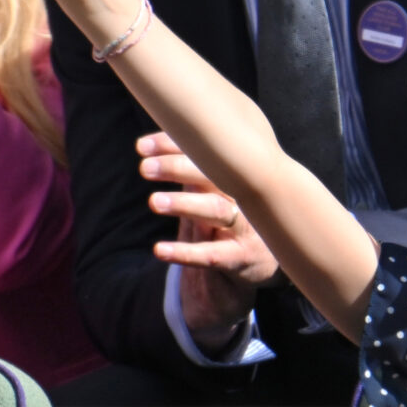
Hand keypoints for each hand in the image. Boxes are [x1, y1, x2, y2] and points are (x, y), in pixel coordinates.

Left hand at [142, 132, 279, 348]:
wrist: (264, 261)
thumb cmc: (232, 216)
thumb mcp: (216, 192)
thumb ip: (190, 171)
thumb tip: (147, 145)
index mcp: (236, 175)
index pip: (206, 154)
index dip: (174, 147)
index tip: (143, 146)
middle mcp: (244, 196)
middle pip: (214, 176)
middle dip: (178, 169)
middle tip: (146, 168)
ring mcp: (246, 227)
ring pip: (216, 211)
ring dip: (185, 205)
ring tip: (154, 202)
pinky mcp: (241, 257)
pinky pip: (212, 255)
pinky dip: (185, 252)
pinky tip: (160, 250)